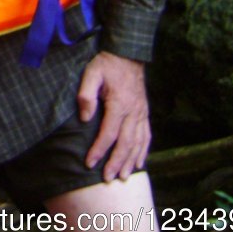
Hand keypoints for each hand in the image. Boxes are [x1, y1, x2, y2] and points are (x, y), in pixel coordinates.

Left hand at [76, 51, 149, 180]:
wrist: (128, 53)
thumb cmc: (107, 63)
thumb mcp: (91, 73)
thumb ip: (86, 95)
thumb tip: (85, 118)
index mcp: (119, 104)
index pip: (109, 133)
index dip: (99, 150)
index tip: (90, 163)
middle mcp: (134, 112)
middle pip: (126, 143)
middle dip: (116, 162)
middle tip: (108, 178)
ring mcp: (142, 113)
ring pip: (138, 142)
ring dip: (131, 161)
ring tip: (123, 176)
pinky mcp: (145, 112)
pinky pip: (147, 135)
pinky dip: (144, 151)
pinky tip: (139, 162)